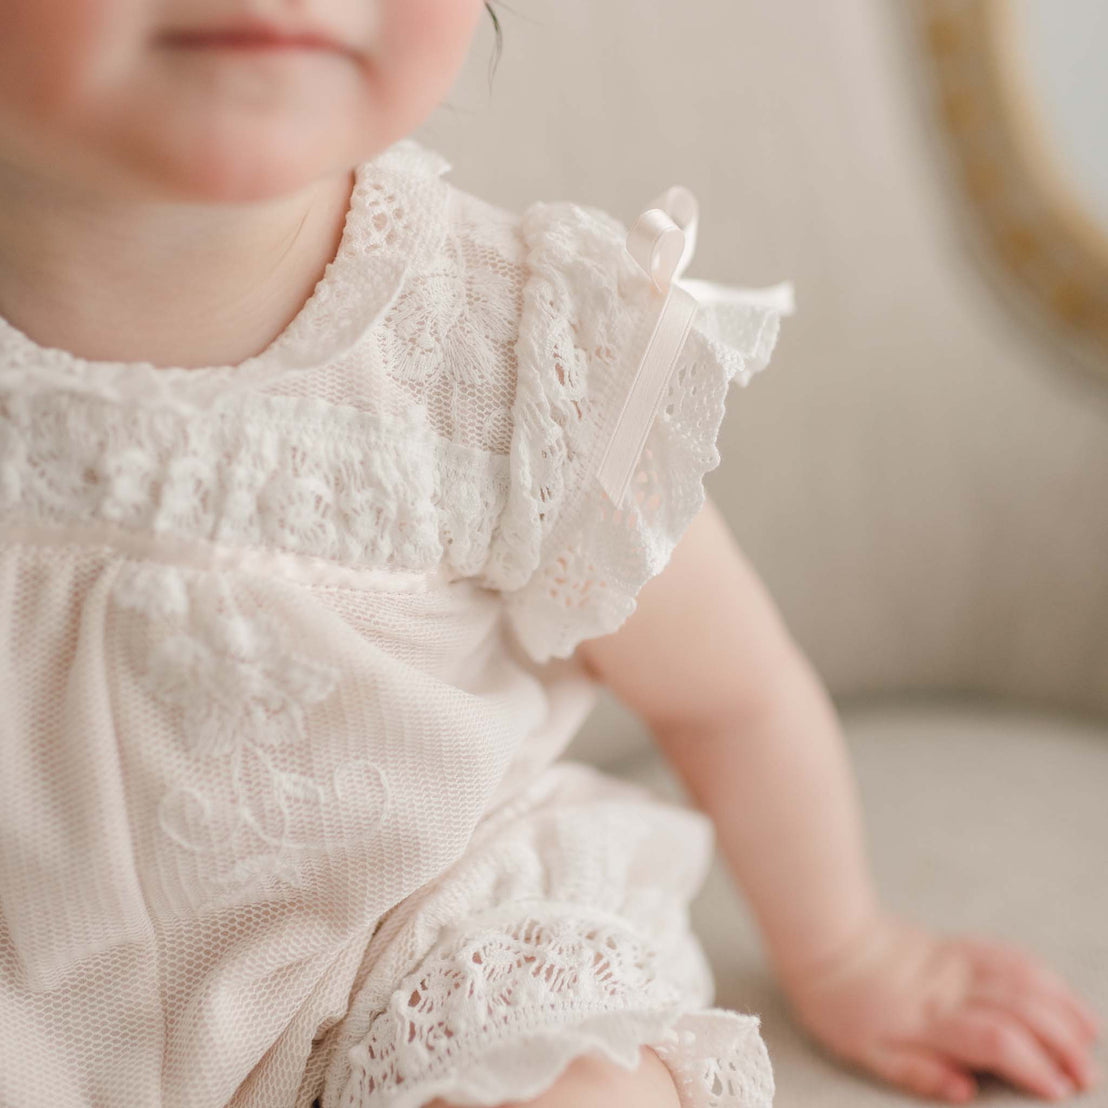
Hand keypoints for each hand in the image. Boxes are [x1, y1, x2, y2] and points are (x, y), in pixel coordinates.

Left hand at [779, 912, 1101, 1103]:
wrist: (824, 939)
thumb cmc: (839, 1004)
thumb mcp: (863, 1051)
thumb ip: (916, 1072)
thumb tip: (965, 1093)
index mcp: (927, 1020)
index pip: (995, 1040)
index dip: (1033, 1065)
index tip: (1058, 1091)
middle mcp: (950, 989)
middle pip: (1022, 1009)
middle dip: (1062, 1043)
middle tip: (1085, 1075)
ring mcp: (955, 964)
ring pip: (1022, 977)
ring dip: (1061, 1006)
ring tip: (1089, 1036)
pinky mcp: (954, 946)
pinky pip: (1005, 954)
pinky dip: (1040, 974)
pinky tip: (1058, 993)